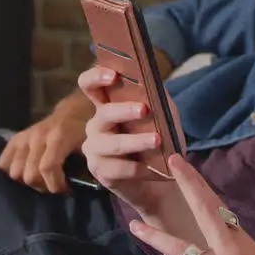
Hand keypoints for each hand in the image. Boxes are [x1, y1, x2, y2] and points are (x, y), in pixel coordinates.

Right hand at [0, 98, 90, 193]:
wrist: (72, 112)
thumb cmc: (84, 132)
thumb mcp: (91, 147)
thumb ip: (86, 166)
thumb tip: (80, 188)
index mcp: (59, 137)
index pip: (47, 167)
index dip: (55, 185)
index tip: (66, 190)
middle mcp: (38, 136)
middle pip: (30, 173)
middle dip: (44, 186)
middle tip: (55, 185)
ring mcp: (25, 137)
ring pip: (15, 171)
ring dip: (28, 181)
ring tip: (42, 179)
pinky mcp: (15, 138)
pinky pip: (3, 162)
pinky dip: (12, 171)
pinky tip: (27, 173)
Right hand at [79, 66, 178, 213]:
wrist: (162, 179)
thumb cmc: (160, 142)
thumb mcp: (164, 117)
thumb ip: (158, 100)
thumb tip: (155, 84)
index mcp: (107, 106)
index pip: (90, 86)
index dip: (96, 77)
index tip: (113, 75)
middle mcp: (96, 125)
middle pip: (104, 113)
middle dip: (124, 110)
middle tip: (144, 109)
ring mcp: (95, 150)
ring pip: (113, 143)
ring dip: (136, 141)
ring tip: (157, 140)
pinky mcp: (101, 172)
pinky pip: (120, 169)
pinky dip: (141, 168)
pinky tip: (155, 168)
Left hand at [130, 155, 254, 254]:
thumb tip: (227, 249)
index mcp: (245, 243)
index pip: (218, 206)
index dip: (199, 184)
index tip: (184, 165)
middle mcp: (231, 252)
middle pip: (205, 211)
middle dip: (187, 185)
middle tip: (170, 163)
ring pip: (182, 249)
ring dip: (156, 237)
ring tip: (135, 226)